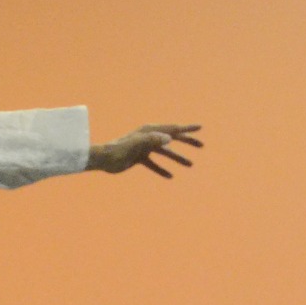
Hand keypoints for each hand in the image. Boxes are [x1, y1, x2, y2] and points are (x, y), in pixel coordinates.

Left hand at [88, 122, 202, 177]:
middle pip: (172, 138)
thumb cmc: (119, 149)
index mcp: (150, 131)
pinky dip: (161, 169)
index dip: (187, 128)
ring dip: (177, 158)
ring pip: (165, 153)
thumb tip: (170, 138)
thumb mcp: (137, 143)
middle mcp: (149, 137)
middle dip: (187, 142)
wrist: (104, 159)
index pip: (173, 129)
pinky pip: (154, 164)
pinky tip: (170, 176)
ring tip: (190, 165)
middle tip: (201, 146)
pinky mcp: (139, 158)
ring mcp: (144, 148)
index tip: (200, 128)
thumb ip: (153, 139)